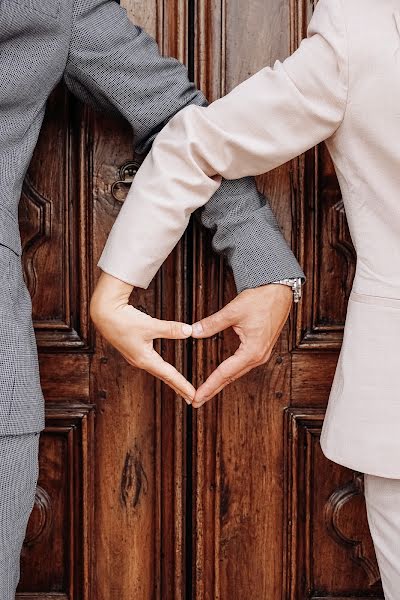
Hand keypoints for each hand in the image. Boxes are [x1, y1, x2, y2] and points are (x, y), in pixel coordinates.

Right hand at [90, 272, 194, 403]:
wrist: (103, 313)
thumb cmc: (123, 320)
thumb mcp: (149, 325)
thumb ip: (170, 329)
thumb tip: (189, 331)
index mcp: (144, 359)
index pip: (169, 375)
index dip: (182, 385)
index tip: (193, 396)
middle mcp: (140, 361)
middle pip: (164, 376)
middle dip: (178, 387)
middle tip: (191, 398)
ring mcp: (135, 356)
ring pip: (157, 371)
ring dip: (170, 379)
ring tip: (180, 386)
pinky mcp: (133, 349)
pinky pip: (152, 363)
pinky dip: (161, 369)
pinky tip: (163, 369)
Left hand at [191, 284, 292, 407]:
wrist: (280, 291)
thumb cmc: (261, 299)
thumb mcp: (233, 311)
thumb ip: (212, 324)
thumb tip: (193, 332)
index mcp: (252, 351)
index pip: (224, 373)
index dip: (209, 386)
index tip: (196, 397)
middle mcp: (258, 356)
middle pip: (230, 378)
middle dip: (213, 389)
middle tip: (196, 401)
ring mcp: (261, 353)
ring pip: (236, 373)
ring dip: (221, 382)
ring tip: (206, 391)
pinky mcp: (260, 348)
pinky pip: (242, 365)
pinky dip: (229, 372)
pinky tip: (221, 375)